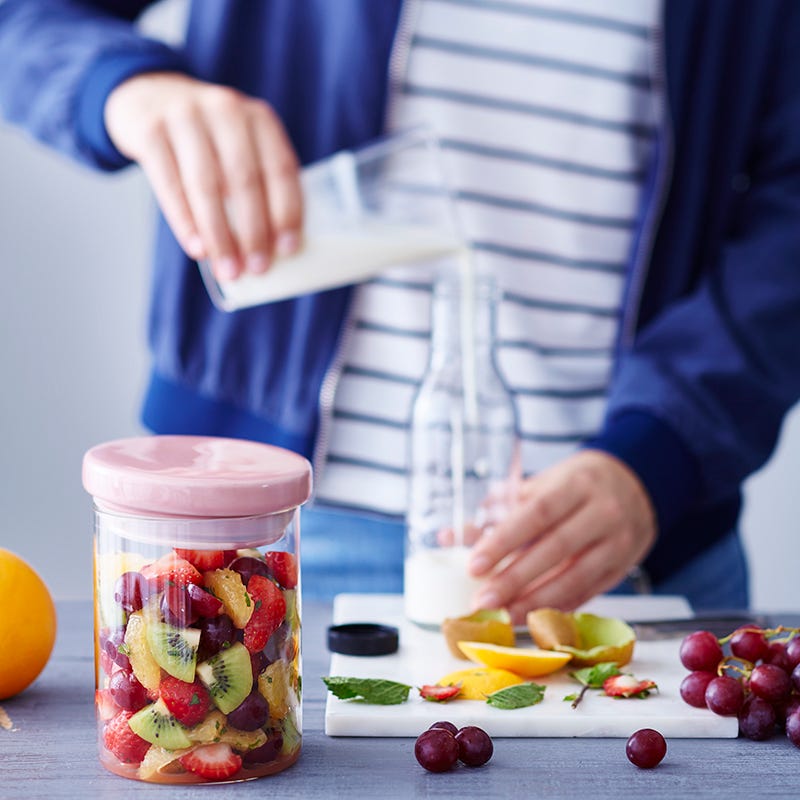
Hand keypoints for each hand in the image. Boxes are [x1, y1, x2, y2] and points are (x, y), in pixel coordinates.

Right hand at [104, 72, 301, 279]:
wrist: (148, 96)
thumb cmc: (207, 138)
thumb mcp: (240, 144)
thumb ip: (258, 182)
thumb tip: (273, 248)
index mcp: (258, 118)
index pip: (280, 167)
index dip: (286, 211)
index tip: (288, 249)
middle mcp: (225, 110)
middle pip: (244, 179)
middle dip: (253, 231)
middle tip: (258, 269)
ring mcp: (185, 116)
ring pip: (206, 185)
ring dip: (220, 235)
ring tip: (229, 269)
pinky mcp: (150, 130)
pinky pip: (169, 184)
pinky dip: (185, 221)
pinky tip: (197, 248)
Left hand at [468, 450, 656, 623]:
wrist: (636, 485)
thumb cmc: (575, 484)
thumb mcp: (541, 486)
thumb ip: (498, 511)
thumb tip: (449, 538)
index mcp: (577, 484)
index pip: (537, 514)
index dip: (504, 542)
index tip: (474, 566)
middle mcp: (602, 512)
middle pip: (554, 549)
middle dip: (515, 579)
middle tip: (482, 601)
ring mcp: (618, 542)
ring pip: (575, 578)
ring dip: (536, 602)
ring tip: (504, 616)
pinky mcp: (624, 566)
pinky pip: (589, 591)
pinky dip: (559, 606)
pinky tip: (533, 616)